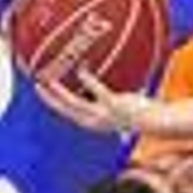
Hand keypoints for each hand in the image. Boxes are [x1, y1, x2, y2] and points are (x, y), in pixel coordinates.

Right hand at [36, 71, 154, 136]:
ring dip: (60, 93)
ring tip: (50, 81)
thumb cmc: (136, 112)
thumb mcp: (115, 107)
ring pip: (75, 104)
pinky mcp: (114, 105)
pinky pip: (98, 93)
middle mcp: (94, 121)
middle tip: (37, 85)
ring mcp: (104, 114)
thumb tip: (99, 84)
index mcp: (92, 122)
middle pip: (64, 110)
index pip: (66, 113)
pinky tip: (81, 70)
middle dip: (48, 99)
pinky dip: (89, 82)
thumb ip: (105, 101)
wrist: (155, 120)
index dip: (52, 103)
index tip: (42, 91)